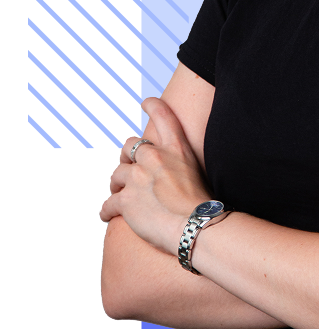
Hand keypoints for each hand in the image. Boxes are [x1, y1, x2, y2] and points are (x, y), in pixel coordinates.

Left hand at [99, 97, 212, 255]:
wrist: (195, 226)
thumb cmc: (202, 205)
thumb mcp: (196, 171)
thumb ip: (178, 165)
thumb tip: (168, 174)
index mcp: (176, 148)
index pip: (163, 114)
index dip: (153, 105)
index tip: (147, 102)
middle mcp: (155, 157)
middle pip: (129, 146)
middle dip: (126, 157)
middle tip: (128, 169)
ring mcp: (138, 177)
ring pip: (116, 175)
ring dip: (116, 185)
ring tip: (118, 195)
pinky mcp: (126, 199)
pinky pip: (108, 203)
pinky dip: (107, 211)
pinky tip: (108, 216)